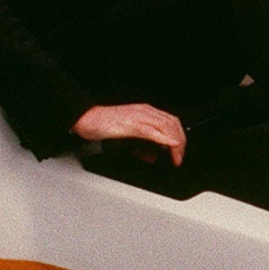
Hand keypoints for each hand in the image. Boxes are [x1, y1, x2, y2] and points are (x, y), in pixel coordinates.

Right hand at [72, 104, 186, 166]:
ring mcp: (138, 117)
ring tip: (176, 156)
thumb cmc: (104, 124)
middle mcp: (145, 112)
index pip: (171, 121)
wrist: (87, 118)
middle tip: (180, 158)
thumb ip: (141, 146)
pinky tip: (169, 144)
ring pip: (165, 126)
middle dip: (181, 142)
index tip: (181, 151)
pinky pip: (150, 131)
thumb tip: (153, 156)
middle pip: (172, 124)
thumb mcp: (127, 136)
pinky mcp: (130, 124)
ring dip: (174, 143)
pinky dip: (163, 138)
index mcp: (146, 112)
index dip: (180, 136)